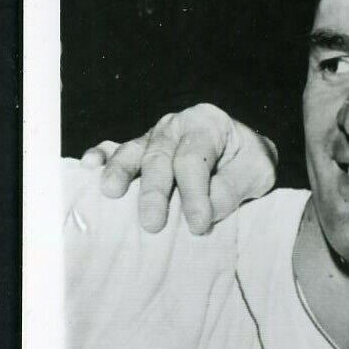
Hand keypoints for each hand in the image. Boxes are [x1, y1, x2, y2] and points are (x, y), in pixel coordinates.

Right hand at [81, 103, 277, 234]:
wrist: (241, 151)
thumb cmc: (248, 161)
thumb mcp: (257, 172)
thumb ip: (234, 187)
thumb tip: (208, 209)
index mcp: (207, 124)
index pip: (194, 159)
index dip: (194, 194)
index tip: (198, 225)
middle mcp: (176, 126)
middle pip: (160, 157)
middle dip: (154, 191)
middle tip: (152, 223)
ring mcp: (154, 136)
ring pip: (133, 151)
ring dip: (120, 172)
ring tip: (112, 193)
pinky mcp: (139, 148)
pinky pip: (115, 148)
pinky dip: (101, 155)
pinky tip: (90, 166)